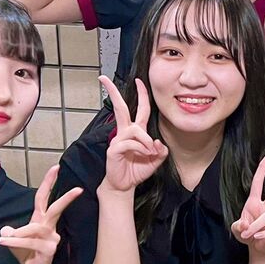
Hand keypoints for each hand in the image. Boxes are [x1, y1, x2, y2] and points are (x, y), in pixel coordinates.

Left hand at [0, 165, 82, 263]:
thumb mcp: (14, 240)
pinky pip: (31, 242)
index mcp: (41, 219)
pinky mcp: (49, 249)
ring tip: (4, 238)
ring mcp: (52, 238)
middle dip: (66, 197)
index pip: (45, 197)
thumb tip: (6, 230)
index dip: (49, 182)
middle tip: (78, 189)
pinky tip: (4, 242)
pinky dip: (16, 241)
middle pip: (56, 208)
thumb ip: (10, 232)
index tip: (56, 167)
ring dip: (20, 232)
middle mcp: (49, 227)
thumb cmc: (27, 254)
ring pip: (36, 228)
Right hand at [100, 76, 168, 192]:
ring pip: (135, 129)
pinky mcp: (114, 149)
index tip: (138, 80)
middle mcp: (125, 132)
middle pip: (121, 108)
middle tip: (104, 79)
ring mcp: (118, 140)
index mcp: (135, 132)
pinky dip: (141, 149)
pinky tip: (144, 156)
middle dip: (113, 92)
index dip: (141, 95)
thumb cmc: (137, 170)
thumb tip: (157, 142)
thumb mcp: (155, 160)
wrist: (124, 185)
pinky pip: (130, 143)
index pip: (139, 109)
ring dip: (146, 141)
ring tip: (150, 152)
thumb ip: (160, 151)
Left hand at [231, 153, 264, 254]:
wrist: (257, 249)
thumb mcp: (236, 229)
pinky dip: (260, 235)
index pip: (257, 182)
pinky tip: (256, 239)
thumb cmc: (246, 234)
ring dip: (253, 228)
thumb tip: (244, 225)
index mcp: (253, 203)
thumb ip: (238, 226)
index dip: (262, 169)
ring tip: (247, 235)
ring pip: (264, 218)